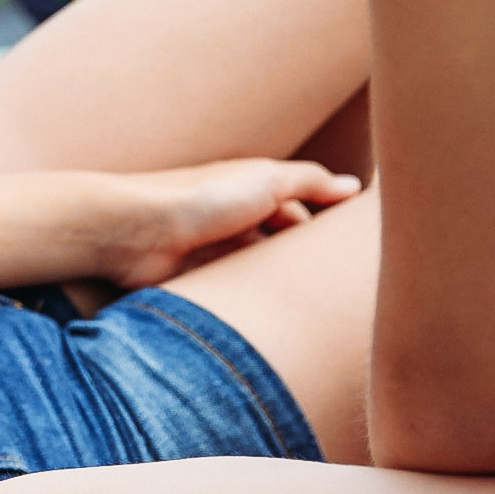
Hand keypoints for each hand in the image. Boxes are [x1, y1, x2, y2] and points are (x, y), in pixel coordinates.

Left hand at [99, 160, 363, 287]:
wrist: (135, 231)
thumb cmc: (199, 197)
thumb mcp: (265, 179)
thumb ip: (309, 181)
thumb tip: (354, 186)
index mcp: (249, 190)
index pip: (299, 209)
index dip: (325, 225)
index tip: (360, 247)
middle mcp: (234, 219)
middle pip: (281, 241)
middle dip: (306, 258)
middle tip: (349, 284)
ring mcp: (216, 251)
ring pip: (261, 269)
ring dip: (282, 281)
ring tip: (324, 304)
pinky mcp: (199, 280)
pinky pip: (236, 292)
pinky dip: (255, 299)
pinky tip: (281, 314)